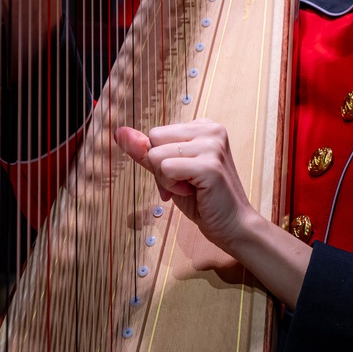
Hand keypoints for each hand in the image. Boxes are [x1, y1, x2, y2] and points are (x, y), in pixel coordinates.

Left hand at [114, 118, 258, 251]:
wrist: (233, 225)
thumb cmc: (203, 199)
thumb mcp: (170, 171)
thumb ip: (147, 151)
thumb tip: (119, 132)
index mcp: (203, 125)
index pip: (157, 133)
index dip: (160, 159)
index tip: (181, 175)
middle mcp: (210, 129)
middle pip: (154, 139)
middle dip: (160, 167)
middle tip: (184, 183)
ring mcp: (212, 145)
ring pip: (157, 155)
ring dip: (166, 180)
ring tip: (190, 188)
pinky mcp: (210, 165)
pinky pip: (166, 169)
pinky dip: (171, 187)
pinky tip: (193, 192)